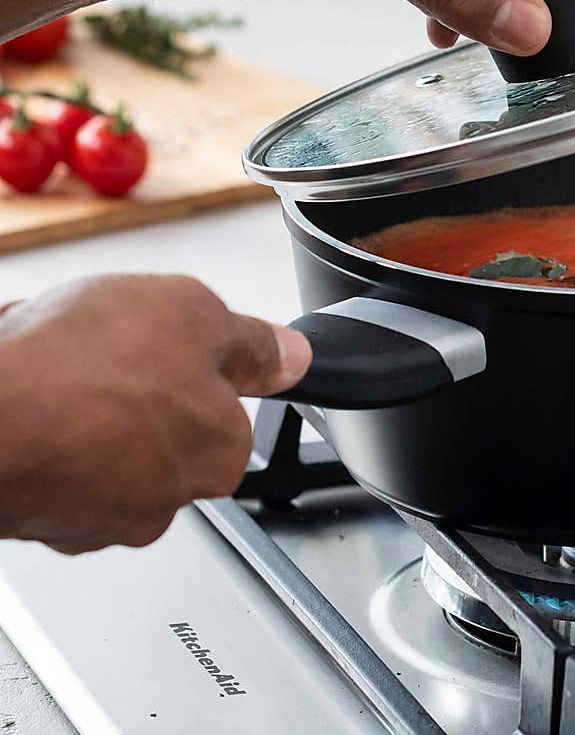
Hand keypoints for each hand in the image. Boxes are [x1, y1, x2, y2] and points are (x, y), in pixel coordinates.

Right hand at [0, 275, 309, 553]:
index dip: (194, 360)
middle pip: (160, 422)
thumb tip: (291, 356)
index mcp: (218, 453)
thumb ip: (251, 341)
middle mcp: (162, 500)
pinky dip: (34, 415)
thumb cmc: (81, 370)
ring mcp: (93, 515)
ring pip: (98, 436)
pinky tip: (20, 383)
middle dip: (130, 376)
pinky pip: (46, 451)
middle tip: (101, 342)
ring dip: (76, 393)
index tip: (168, 340)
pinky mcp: (34, 516)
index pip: (227, 408)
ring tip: (48, 357)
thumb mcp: (196, 315)